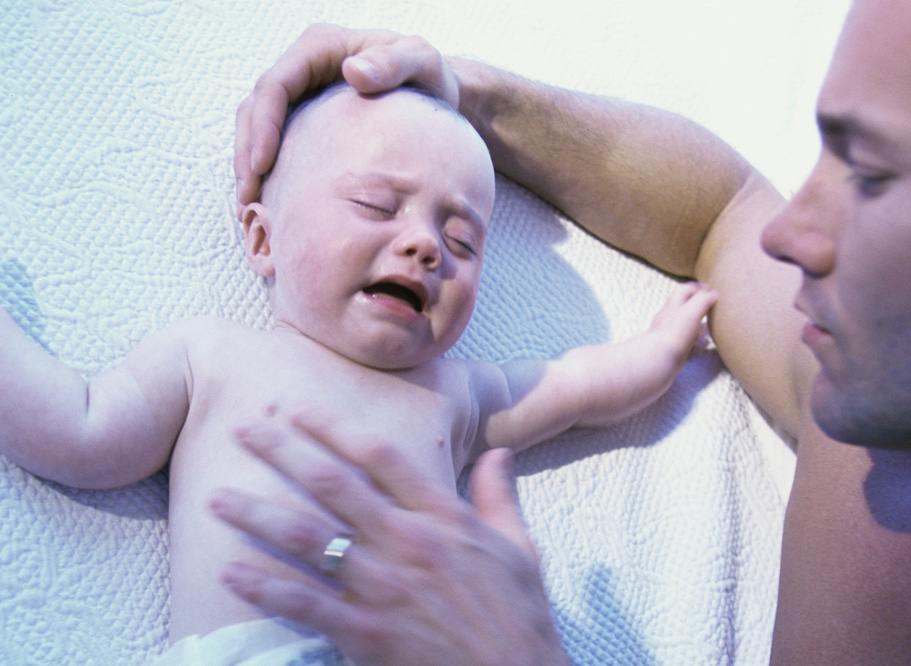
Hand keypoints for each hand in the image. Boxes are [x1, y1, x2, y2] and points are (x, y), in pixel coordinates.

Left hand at [210, 406, 570, 665]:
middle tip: (243, 429)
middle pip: (333, 484)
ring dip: (258, 514)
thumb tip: (498, 450)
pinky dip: (266, 588)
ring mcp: (384, 586)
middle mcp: (407, 541)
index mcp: (443, 516)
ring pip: (309, 537)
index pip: (380, 456)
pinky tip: (231, 573)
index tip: (297, 409)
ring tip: (217, 498)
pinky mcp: (367, 632)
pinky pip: (306, 604)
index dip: (334, 428)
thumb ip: (499, 495)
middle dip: (283, 452)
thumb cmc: (519, 615)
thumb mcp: (519, 547)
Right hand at [235, 24, 458, 216]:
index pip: (275, 85)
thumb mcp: (421, 61)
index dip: (262, 125)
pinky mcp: (304, 119)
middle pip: (255, 108)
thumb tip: (354, 72)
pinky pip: (275, 143)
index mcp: (318, 49)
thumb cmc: (428, 74)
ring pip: (256, 127)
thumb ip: (393, 63)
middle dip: (246, 152)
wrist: (435, 93)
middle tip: (249, 196)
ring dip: (250, 166)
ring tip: (252, 205)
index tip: (263, 164)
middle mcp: (301, 68)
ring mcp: (300, 94)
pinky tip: (272, 202)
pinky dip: (268, 171)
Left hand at [648, 281, 717, 360]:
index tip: (710, 289)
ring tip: (706, 326)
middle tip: (710, 307)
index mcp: (673, 305)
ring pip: (684, 324)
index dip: (698, 287)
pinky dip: (692, 340)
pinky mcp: (672, 347)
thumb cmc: (675, 332)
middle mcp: (669, 317)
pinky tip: (698, 343)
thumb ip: (703, 300)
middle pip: (684, 306)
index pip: (685, 289)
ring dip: (695, 324)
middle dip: (696, 305)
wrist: (659, 358)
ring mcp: (669, 332)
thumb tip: (713, 293)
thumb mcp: (692, 310)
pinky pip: (684, 341)